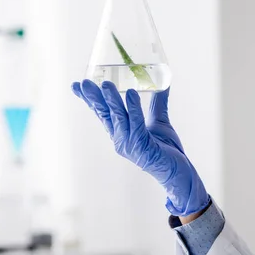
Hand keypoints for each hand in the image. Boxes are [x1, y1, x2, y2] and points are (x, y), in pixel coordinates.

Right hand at [71, 79, 209, 216]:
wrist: (178, 171)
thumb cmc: (166, 149)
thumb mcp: (159, 121)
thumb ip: (158, 102)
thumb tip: (162, 83)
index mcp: (120, 132)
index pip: (101, 113)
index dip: (89, 99)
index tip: (77, 86)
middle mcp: (120, 138)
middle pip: (104, 114)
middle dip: (93, 98)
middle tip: (83, 83)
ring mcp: (129, 144)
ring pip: (118, 117)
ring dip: (111, 100)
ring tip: (106, 84)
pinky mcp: (141, 146)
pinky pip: (136, 123)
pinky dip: (133, 108)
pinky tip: (131, 94)